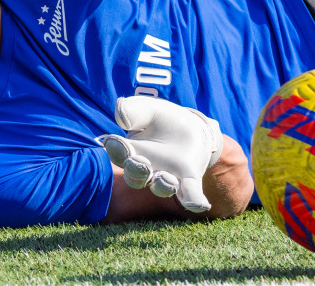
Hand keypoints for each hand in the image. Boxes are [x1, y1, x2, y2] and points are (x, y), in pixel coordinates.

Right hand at [98, 96, 223, 212]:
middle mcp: (146, 169)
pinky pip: (190, 194)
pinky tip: (201, 205)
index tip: (114, 141)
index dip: (116, 149)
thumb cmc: (161, 119)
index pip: (119, 153)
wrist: (190, 126)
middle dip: (136, 171)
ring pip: (161, 187)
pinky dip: (193, 200)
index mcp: (130, 150)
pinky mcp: (189, 180)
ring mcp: (167, 176)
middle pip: (136, 176)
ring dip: (163, 185)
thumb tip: (121, 118)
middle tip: (138, 162)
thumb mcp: (146, 109)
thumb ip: (132, 110)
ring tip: (166, 178)